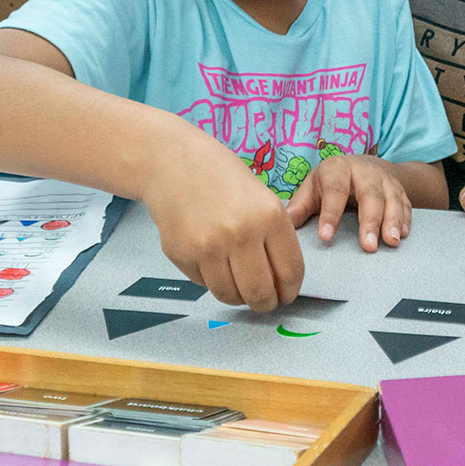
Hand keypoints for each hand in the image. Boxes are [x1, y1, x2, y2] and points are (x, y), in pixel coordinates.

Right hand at [142, 150, 302, 311]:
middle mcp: (240, 233)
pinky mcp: (182, 255)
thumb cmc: (222, 177)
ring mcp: (208, 247)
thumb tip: (283, 280)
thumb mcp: (263, 199)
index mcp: (269, 217)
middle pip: (260, 293)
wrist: (174, 162)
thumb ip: (275, 238)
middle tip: (264, 300)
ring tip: (239, 285)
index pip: (290, 272)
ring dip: (238, 297)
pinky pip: (204, 284)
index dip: (289, 291)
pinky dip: (212, 280)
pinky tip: (213, 261)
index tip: (286, 295)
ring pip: (230, 296)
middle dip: (266, 303)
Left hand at [283, 155, 410, 251]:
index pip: (334, 191)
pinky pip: (406, 203)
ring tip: (391, 242)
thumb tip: (286, 223)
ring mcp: (384, 179)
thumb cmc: (332, 181)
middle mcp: (364, 171)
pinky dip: (406, 219)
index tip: (326, 237)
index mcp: (337, 169)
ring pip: (392, 198)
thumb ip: (300, 205)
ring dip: (393, 221)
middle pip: (370, 194)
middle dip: (370, 221)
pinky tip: (403, 235)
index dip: (331, 214)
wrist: (362, 165)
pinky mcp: (400, 189)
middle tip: (369, 246)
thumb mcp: (313, 187)